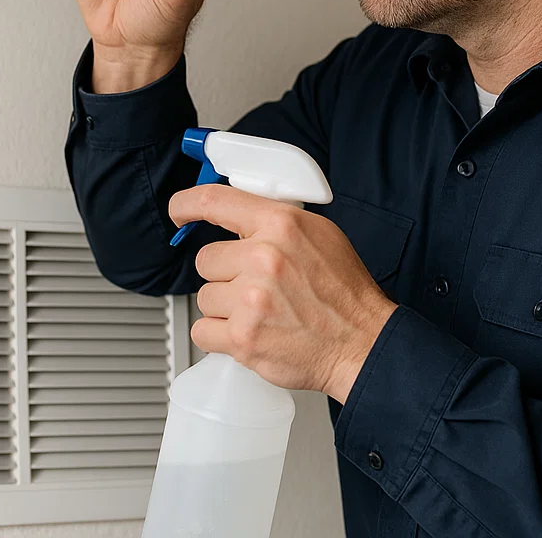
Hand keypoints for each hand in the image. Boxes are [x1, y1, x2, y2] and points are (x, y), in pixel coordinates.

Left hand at [169, 184, 397, 402]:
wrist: (362, 341)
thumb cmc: (344, 291)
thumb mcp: (319, 233)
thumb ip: (276, 221)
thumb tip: (238, 214)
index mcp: (281, 224)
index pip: (215, 201)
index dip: (186, 204)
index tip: (179, 211)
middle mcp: (263, 258)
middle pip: (206, 259)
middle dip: (224, 273)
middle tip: (254, 285)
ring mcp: (251, 300)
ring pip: (204, 297)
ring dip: (224, 306)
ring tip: (260, 311)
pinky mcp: (244, 338)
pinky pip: (203, 331)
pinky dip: (221, 335)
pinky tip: (250, 331)